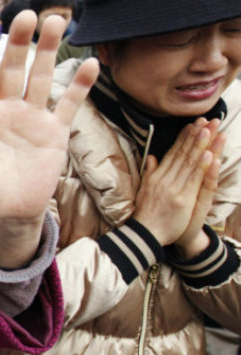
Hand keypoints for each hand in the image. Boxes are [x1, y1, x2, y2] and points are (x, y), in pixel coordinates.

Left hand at [0, 11, 98, 267]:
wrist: (7, 215)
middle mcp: (7, 110)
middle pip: (13, 68)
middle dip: (19, 42)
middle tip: (26, 16)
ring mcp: (32, 119)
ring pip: (41, 78)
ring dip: (48, 51)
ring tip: (56, 22)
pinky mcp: (54, 133)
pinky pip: (68, 105)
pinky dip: (79, 86)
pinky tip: (89, 63)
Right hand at [133, 119, 221, 246]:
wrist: (144, 234)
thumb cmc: (146, 214)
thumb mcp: (144, 190)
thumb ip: (150, 172)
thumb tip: (152, 158)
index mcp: (157, 176)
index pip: (173, 153)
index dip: (184, 138)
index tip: (194, 124)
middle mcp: (165, 179)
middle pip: (183, 154)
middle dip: (196, 136)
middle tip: (207, 119)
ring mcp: (174, 189)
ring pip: (190, 164)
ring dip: (201, 145)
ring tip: (210, 129)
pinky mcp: (183, 199)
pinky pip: (194, 181)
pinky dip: (202, 167)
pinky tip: (209, 155)